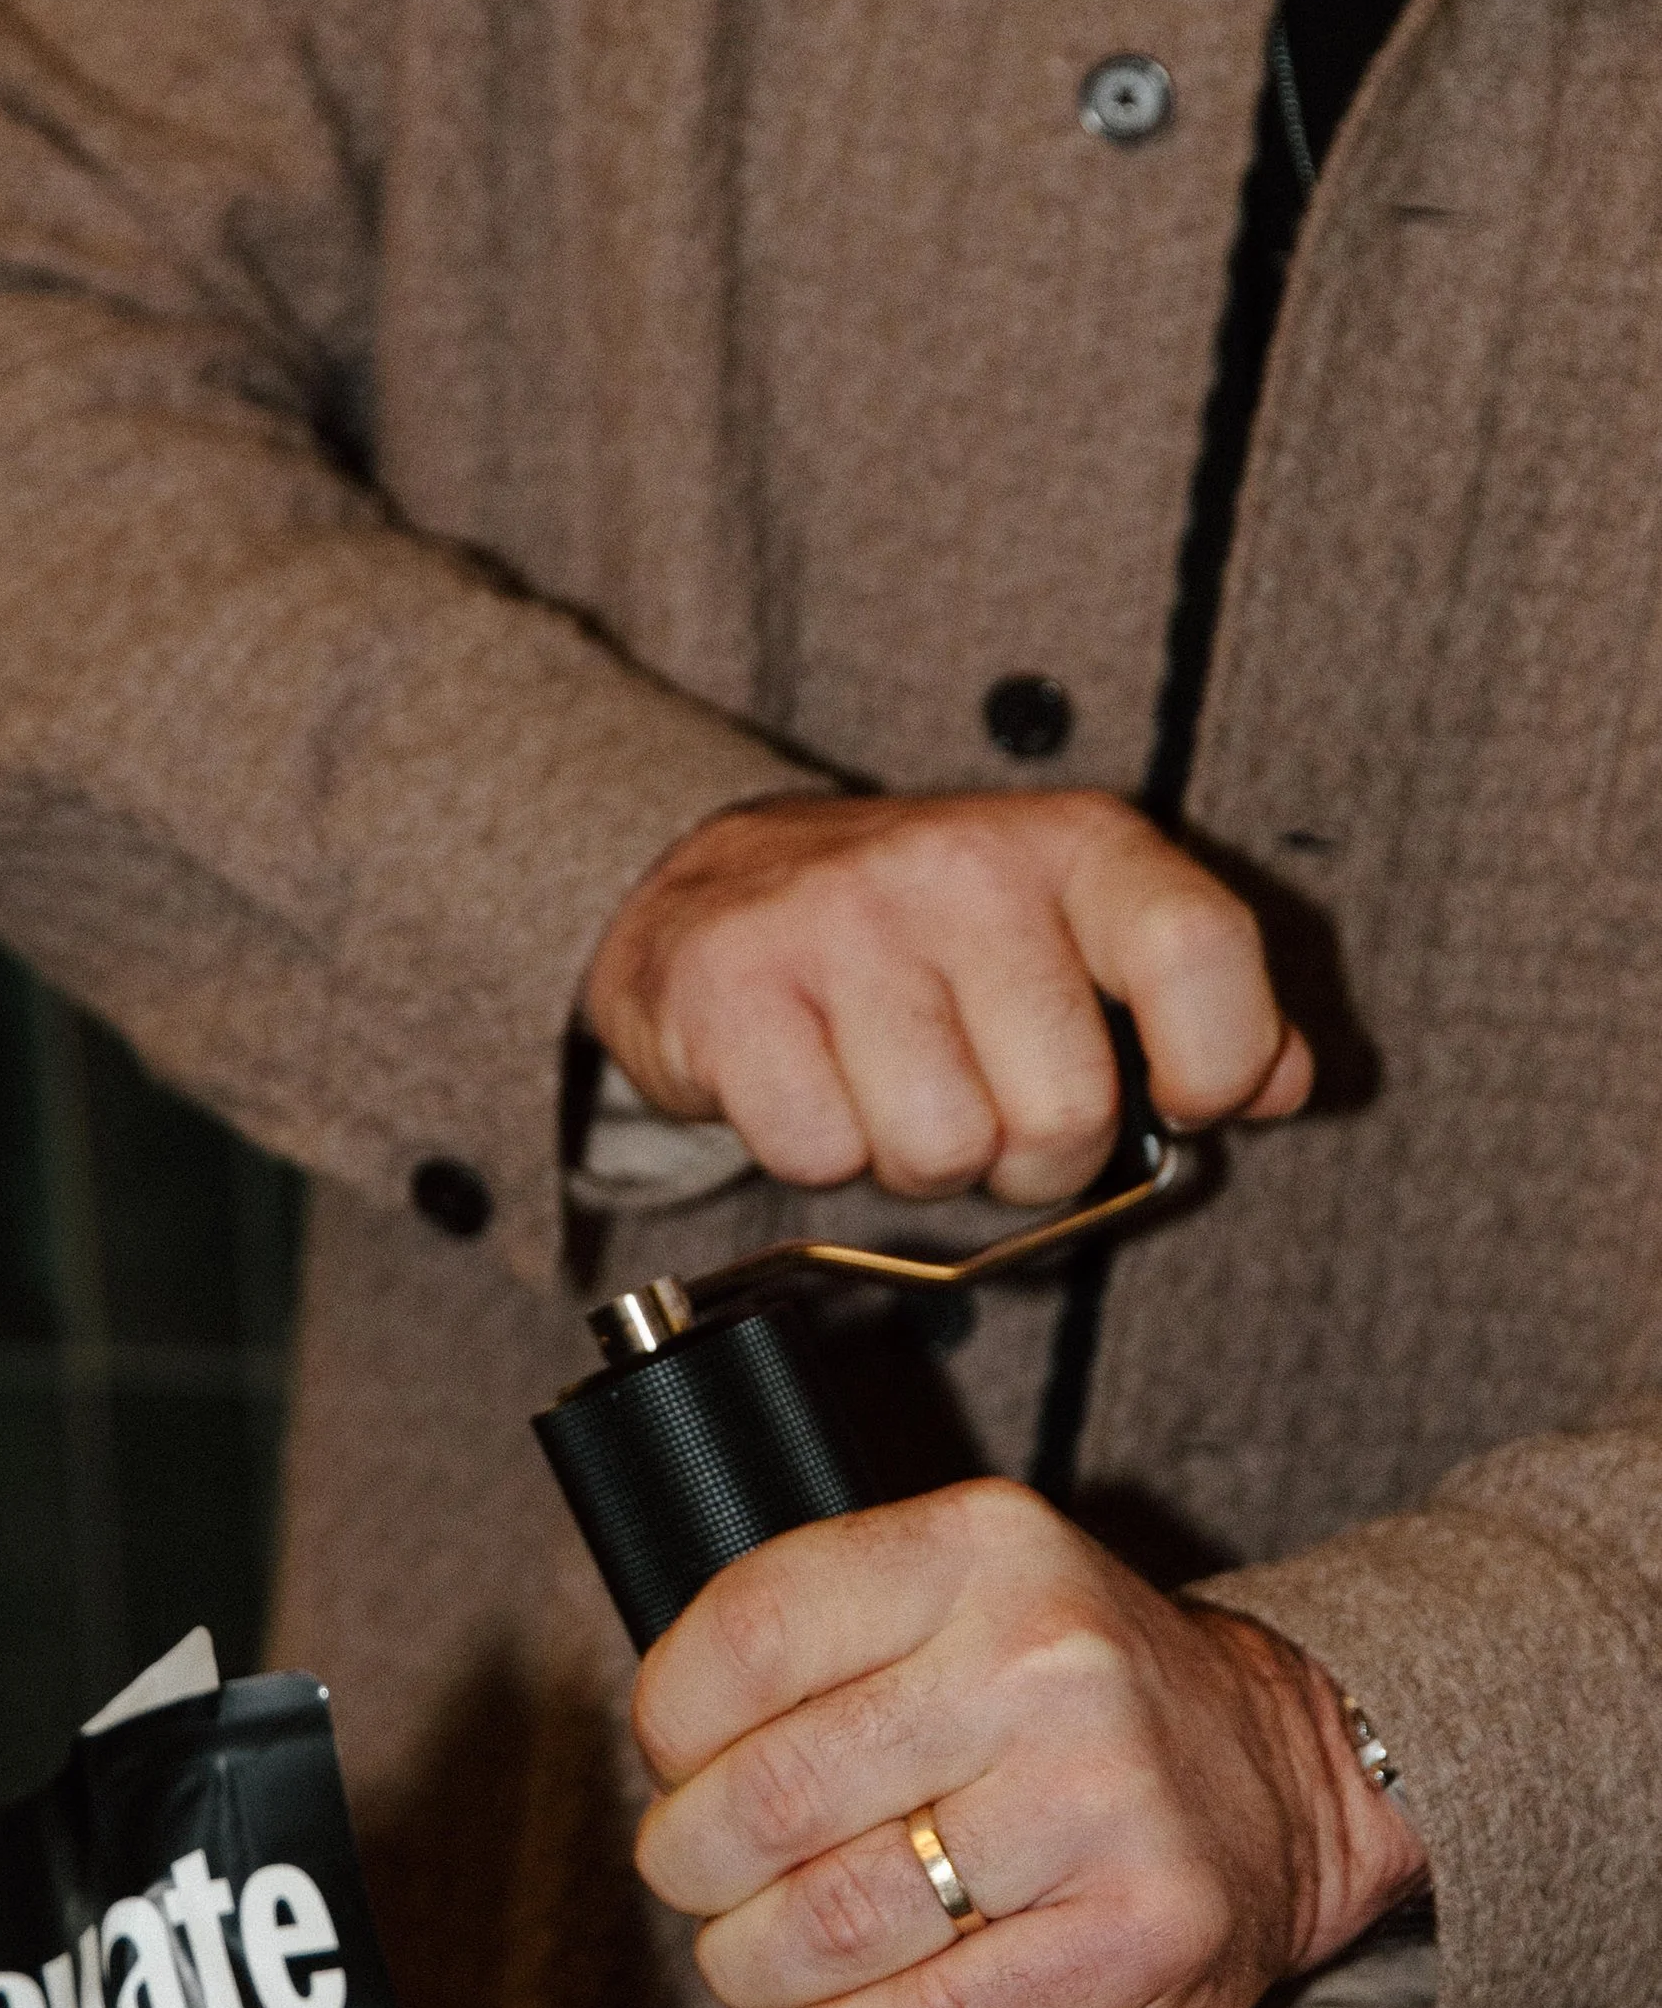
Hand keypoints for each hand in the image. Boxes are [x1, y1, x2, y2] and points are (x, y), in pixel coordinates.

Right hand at [585, 790, 1313, 1204]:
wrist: (716, 894)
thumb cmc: (924, 942)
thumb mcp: (1077, 937)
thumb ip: (1199, 1008)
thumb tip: (1290, 1082)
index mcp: (1077, 845)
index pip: (1200, 950)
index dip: (1218, 1062)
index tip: (1181, 1099)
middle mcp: (965, 865)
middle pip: (1063, 1113)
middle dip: (1027, 1156)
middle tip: (982, 1100)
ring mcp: (841, 921)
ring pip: (940, 1152)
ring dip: (917, 1161)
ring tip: (889, 1091)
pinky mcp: (734, 986)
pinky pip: (821, 1155)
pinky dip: (818, 1155)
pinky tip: (812, 1087)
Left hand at [630, 1483, 1429, 2007]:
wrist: (1288, 1768)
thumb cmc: (1070, 1699)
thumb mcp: (963, 1595)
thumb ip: (828, 1636)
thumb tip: (664, 1765)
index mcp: (977, 1548)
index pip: (742, 1636)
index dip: (667, 1728)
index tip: (674, 1768)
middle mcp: (1044, 1658)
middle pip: (768, 1796)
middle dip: (692, 1866)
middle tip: (700, 1884)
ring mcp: (1102, 1797)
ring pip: (834, 1920)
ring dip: (752, 1967)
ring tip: (752, 1965)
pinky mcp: (1145, 1929)